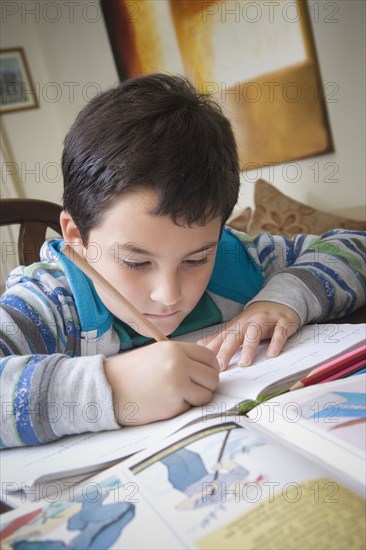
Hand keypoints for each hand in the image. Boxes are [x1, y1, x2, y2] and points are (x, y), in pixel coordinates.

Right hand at [104, 341, 219, 424]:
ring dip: (196, 398)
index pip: (208, 357)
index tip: (205, 375)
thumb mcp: (157, 354)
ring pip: (206, 395)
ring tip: (177, 395)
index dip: (211, 368)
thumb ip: (182, 358)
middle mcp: (179, 364)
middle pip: (212, 377)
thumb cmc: (131, 372)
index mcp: (175, 349)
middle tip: (194, 388)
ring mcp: (177, 385)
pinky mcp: (173, 405)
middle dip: (206, 385)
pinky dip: (182, 408)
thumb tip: (208, 368)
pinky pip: (190, 407)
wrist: (107, 388)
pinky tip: (165, 402)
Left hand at [197, 301, 299, 369]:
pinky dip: (276, 342)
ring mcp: (266, 321)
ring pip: (255, 333)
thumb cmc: (255, 319)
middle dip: (226, 350)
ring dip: (249, 347)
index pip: (222, 338)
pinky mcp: (283, 323)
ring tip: (245, 362)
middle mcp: (249, 322)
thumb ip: (220, 337)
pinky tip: (272, 354)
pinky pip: (279, 332)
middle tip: (221, 366)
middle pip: (235, 336)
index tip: (205, 363)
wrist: (279, 301)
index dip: (213, 349)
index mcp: (237, 326)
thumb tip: (199, 344)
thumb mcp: (237, 326)